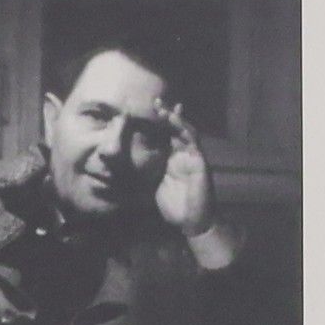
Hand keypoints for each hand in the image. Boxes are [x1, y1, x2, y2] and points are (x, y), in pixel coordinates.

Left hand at [153, 100, 216, 236]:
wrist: (192, 223)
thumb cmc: (175, 208)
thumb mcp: (154, 185)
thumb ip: (147, 172)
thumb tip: (124, 164)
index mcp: (172, 160)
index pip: (165, 137)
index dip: (156, 124)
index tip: (143, 111)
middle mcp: (184, 156)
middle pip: (176, 130)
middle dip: (166, 115)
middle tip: (155, 101)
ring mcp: (193, 158)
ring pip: (186, 132)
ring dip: (175, 119)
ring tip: (163, 107)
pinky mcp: (200, 163)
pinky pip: (193, 142)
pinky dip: (185, 130)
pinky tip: (176, 120)